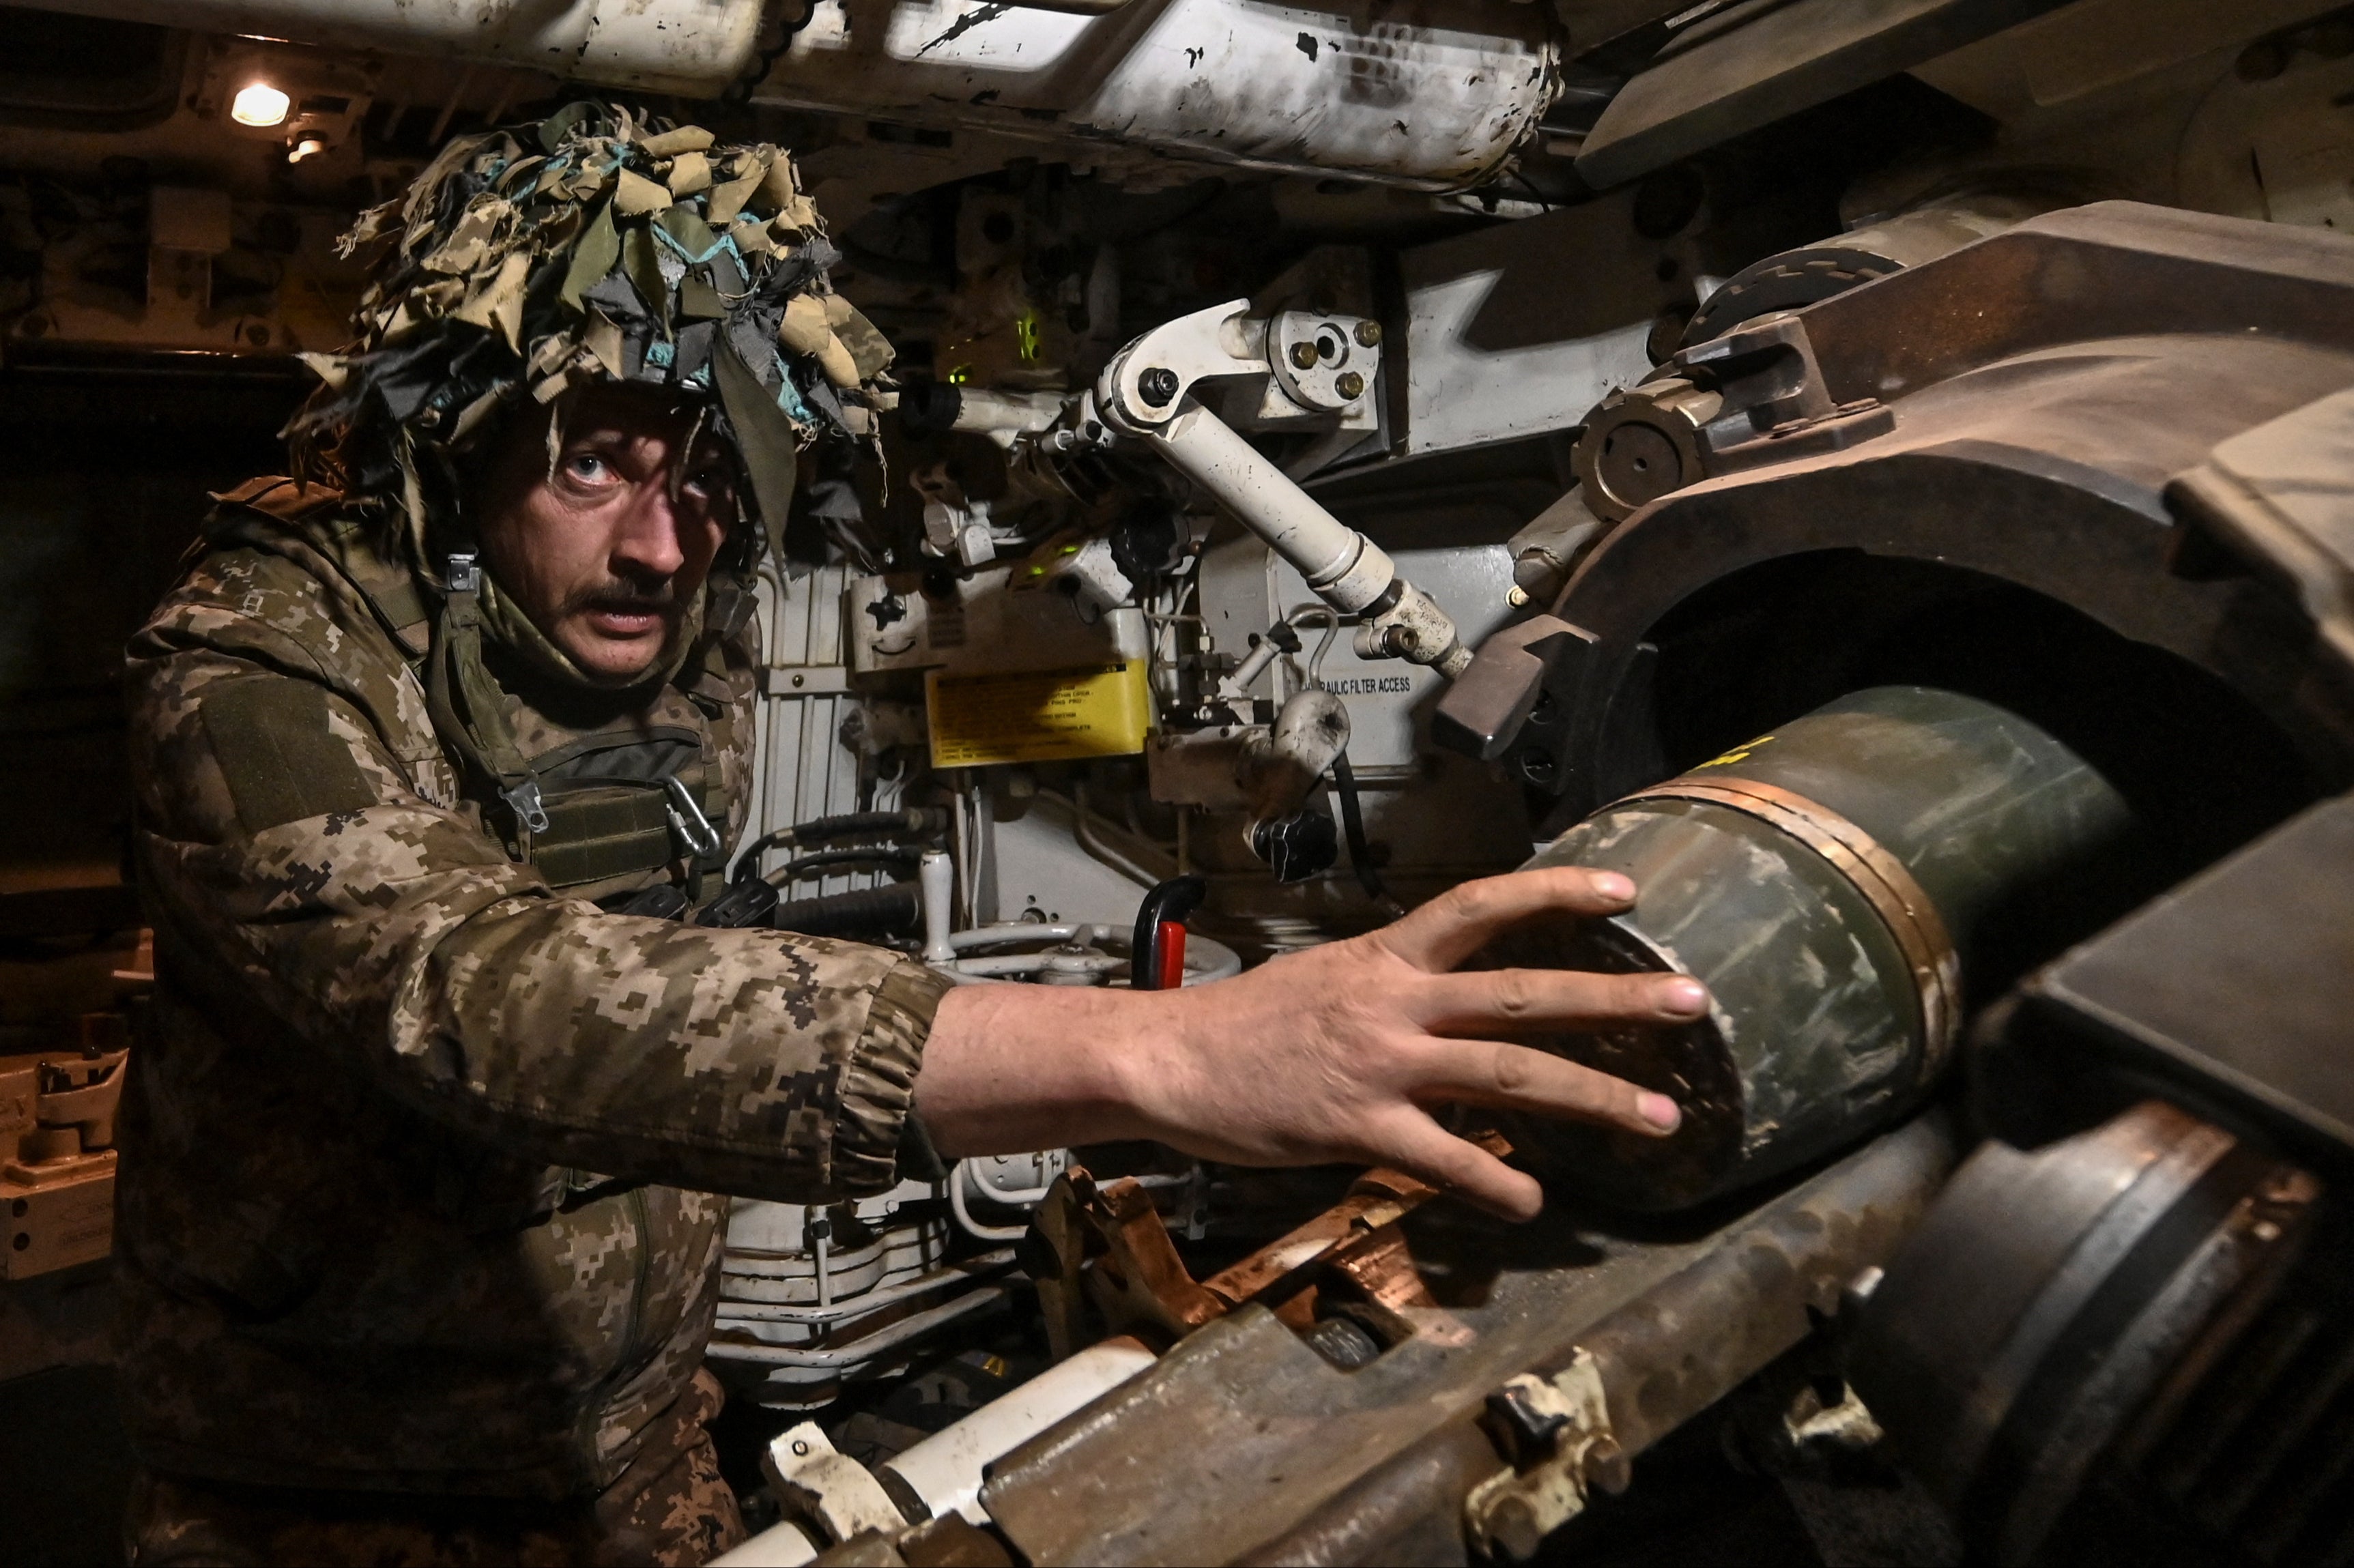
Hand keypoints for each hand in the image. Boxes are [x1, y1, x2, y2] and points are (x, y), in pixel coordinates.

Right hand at [915, 866, 1704, 1219]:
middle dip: (1616, 1000)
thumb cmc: (1243, 1024)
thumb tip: (1450, 1006)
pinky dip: (1495, 1180)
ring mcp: (1380, 1063)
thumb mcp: (1325, 980)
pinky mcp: (1357, 1125)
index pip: (1482, 904)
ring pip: (1508, 1074)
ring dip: (1595, 1097)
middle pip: (1523, 993)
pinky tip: (1532, 1201)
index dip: (1556, 892)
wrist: (1166, 1060)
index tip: (1625, 890)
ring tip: (1662, 1119)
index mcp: (1385, 957)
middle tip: (1694, 1003)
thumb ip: (1394, 988)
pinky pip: (1445, 1156)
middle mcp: (1394, 1001)